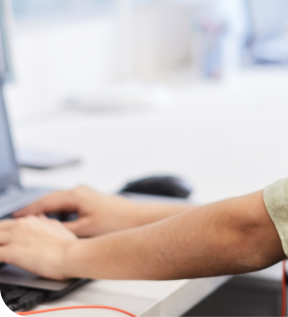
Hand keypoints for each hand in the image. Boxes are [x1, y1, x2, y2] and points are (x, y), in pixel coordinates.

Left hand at [0, 215, 76, 280]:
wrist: (72, 254)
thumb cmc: (68, 245)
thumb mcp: (57, 228)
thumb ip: (45, 223)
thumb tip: (40, 218)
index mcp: (31, 221)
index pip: (6, 225)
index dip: (2, 234)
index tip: (3, 241)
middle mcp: (20, 226)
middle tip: (2, 246)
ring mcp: (14, 238)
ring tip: (2, 255)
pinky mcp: (11, 252)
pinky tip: (1, 263)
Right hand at [12, 186, 137, 236]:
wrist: (138, 219)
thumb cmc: (116, 222)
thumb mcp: (84, 229)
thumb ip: (63, 228)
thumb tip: (45, 229)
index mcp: (76, 195)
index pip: (45, 201)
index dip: (28, 210)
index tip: (15, 216)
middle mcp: (80, 191)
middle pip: (50, 199)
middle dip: (34, 209)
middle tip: (19, 219)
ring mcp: (86, 195)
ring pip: (59, 202)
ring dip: (46, 210)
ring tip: (32, 221)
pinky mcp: (91, 201)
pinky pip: (68, 205)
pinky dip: (58, 212)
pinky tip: (54, 221)